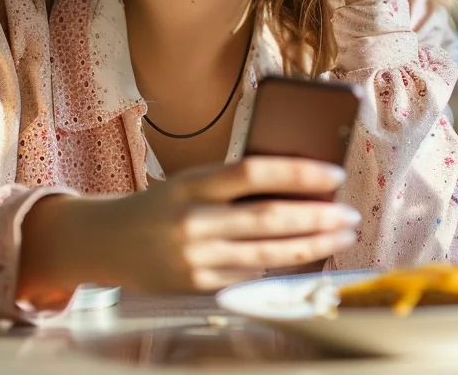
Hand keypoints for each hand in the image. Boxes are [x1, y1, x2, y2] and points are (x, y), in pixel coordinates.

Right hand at [18, 157, 358, 299]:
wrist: (107, 241)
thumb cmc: (162, 205)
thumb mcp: (191, 182)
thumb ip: (234, 184)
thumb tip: (299, 185)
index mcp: (193, 185)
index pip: (254, 172)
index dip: (298, 171)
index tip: (334, 172)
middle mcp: (194, 221)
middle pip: (269, 217)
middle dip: (318, 216)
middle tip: (349, 213)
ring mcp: (196, 257)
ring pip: (267, 253)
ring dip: (312, 245)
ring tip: (341, 236)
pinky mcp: (197, 285)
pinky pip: (250, 275)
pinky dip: (282, 265)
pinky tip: (307, 257)